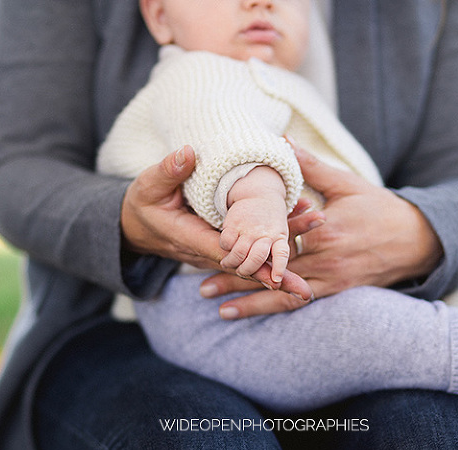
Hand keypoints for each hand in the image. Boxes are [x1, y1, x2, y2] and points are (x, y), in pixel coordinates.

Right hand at [120, 146, 313, 298]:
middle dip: (279, 272)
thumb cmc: (143, 203)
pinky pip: (255, 246)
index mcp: (192, 239)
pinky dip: (277, 240)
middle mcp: (210, 250)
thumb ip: (168, 171)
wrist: (139, 222)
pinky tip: (302, 223)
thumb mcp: (149, 185)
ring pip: (256, 255)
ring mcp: (220, 249)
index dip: (254, 267)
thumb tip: (188, 154)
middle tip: (307, 288)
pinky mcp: (228, 243)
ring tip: (318, 228)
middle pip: (250, 263)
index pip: (229, 258)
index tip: (278, 276)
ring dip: (286, 251)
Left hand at [200, 144, 442, 318]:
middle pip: (272, 270)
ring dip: (249, 302)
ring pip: (282, 293)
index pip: (276, 238)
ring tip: (218, 309)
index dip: (244, 244)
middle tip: (200, 287)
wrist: (418, 241)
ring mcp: (331, 278)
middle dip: (236, 279)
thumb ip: (309, 167)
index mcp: (323, 230)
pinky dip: (273, 308)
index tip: (214, 245)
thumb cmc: (380, 208)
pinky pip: (300, 301)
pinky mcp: (336, 290)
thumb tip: (279, 141)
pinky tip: (251, 312)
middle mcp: (325, 258)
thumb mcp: (345, 183)